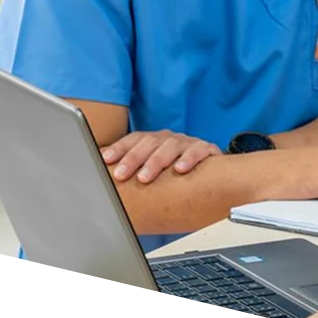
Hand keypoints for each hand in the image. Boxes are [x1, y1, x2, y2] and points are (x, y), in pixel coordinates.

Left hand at [102, 130, 222, 182]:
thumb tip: (102, 179)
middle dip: (133, 158)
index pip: (134, 140)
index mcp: (154, 140)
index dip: (119, 148)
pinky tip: (180, 169)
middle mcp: (170, 139)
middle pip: (149, 142)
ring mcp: (188, 143)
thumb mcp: (153, 171)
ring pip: (171, 146)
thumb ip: (132, 172)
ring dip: (156, 161)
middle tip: (121, 175)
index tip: (105, 160)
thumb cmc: (176, 173)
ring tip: (145, 178)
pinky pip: (199, 150)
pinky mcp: (207, 149)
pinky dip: (190, 158)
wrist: (214, 173)